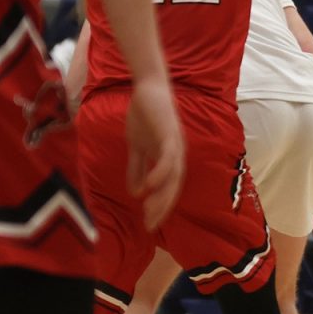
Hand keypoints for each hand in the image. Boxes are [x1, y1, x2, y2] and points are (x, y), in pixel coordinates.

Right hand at [126, 77, 184, 229]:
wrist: (148, 87)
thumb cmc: (145, 115)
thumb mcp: (137, 146)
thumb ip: (136, 167)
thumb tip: (135, 192)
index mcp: (170, 159)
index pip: (168, 189)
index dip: (159, 207)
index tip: (148, 224)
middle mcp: (177, 155)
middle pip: (173, 188)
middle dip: (162, 208)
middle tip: (150, 225)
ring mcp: (175, 145)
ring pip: (173, 176)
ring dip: (162, 195)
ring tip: (149, 211)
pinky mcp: (170, 134)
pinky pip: (168, 157)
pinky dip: (160, 173)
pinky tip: (149, 186)